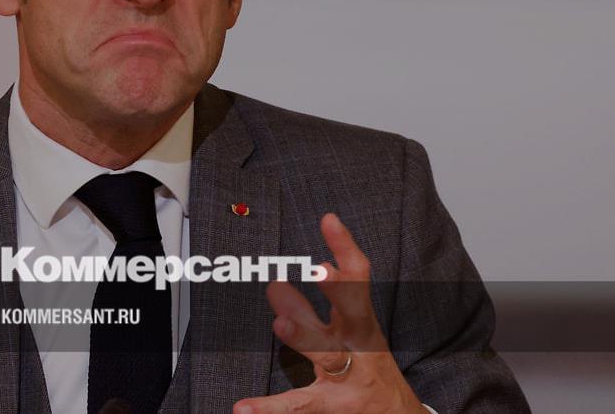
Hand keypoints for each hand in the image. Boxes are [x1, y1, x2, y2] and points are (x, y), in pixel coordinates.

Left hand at [233, 213, 426, 413]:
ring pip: (326, 355)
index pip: (358, 279)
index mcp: (361, 323)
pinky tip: (245, 407)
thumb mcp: (349, 335)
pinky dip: (269, 408)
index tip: (329, 220)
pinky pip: (298, 405)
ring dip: (304, 336)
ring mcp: (347, 377)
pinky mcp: (331, 405)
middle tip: (320, 267)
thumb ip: (314, 309)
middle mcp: (358, 346)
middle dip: (339, 289)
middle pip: (352, 312)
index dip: (345, 248)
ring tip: (282, 322)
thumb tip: (286, 280)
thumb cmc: (369, 370)